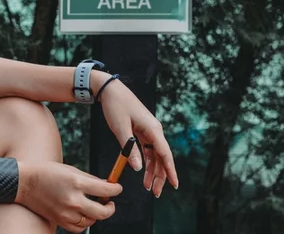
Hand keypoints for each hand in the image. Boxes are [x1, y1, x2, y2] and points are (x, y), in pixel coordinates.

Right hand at [15, 160, 121, 231]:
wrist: (25, 183)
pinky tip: (84, 214)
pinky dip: (85, 223)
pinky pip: (79, 228)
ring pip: (92, 221)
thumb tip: (106, 184)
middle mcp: (73, 200)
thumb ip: (90, 179)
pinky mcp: (60, 221)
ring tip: (95, 206)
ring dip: (97, 214)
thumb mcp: (71, 170)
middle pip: (102, 212)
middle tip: (109, 202)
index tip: (117, 188)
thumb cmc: (47, 173)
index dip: (115, 189)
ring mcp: (66, 213)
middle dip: (110, 207)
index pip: (105, 189)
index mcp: (77, 182)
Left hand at [97, 77, 178, 196]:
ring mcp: (149, 130)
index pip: (165, 154)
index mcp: (153, 129)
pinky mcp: (142, 130)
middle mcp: (154, 130)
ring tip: (148, 187)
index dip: (170, 171)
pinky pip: (148, 149)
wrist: (109, 89)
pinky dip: (146, 161)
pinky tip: (144, 172)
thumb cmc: (115, 106)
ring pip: (155, 155)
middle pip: (161, 157)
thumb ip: (130, 149)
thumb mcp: (120, 128)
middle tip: (155, 193)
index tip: (174, 185)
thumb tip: (139, 169)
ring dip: (152, 171)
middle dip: (160, 176)